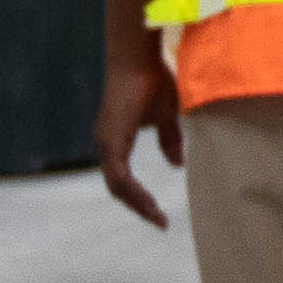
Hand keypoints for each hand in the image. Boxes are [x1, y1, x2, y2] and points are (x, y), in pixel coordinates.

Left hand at [95, 45, 182, 225]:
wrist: (138, 60)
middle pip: (118, 188)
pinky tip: (148, 203)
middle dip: (138, 207)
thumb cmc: (151, 80)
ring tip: (156, 218)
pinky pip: (120, 178)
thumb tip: (177, 164)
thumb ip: (169, 140)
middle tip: (159, 222)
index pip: (123, 178)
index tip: (159, 213)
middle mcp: (106, 144)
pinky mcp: (111, 141)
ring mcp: (105, 143)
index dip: (139, 197)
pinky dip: (134, 193)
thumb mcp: (166, 116)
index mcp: (115, 139)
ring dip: (137, 204)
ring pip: (117, 187)